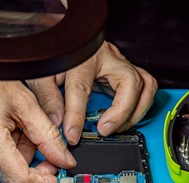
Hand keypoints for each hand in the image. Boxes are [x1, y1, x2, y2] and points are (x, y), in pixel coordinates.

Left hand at [27, 41, 157, 144]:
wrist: (66, 40)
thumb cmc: (56, 56)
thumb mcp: (42, 74)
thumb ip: (48, 97)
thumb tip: (57, 122)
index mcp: (82, 57)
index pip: (82, 89)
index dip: (77, 116)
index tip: (73, 135)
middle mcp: (107, 57)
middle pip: (130, 82)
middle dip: (121, 112)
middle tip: (104, 131)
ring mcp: (121, 63)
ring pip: (145, 85)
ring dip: (135, 111)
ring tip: (116, 128)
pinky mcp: (127, 70)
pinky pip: (145, 88)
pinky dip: (139, 106)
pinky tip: (124, 119)